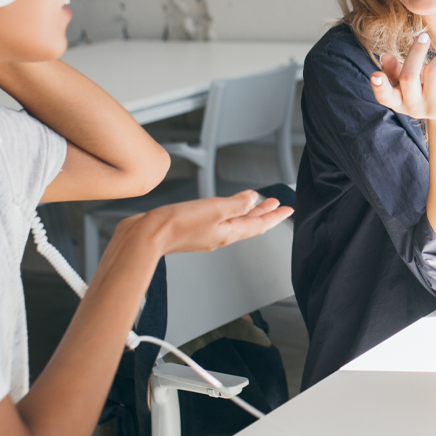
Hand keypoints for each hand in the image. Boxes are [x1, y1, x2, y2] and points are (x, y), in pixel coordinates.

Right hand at [109, 191, 292, 258]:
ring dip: (249, 211)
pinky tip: (227, 205)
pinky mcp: (193, 230)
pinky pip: (220, 220)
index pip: (259, 225)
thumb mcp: (214, 209)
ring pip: (235, 221)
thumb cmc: (176, 225)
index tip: (288, 209)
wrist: (147, 235)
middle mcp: (220, 236)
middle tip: (278, 204)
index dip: (275, 216)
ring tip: (259, 202)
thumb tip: (252, 199)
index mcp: (228, 233)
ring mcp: (207, 234)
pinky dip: (230, 211)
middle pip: (249, 224)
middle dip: (265, 213)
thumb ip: (236, 204)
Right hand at [370, 31, 435, 125]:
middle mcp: (414, 109)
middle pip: (408, 76)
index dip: (379, 86)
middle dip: (417, 51)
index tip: (375, 75)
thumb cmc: (427, 91)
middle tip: (424, 36)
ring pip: (433, 70)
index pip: (385, 97)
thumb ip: (394, 70)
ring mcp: (435, 110)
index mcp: (399, 102)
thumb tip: (384, 57)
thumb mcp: (409, 82)